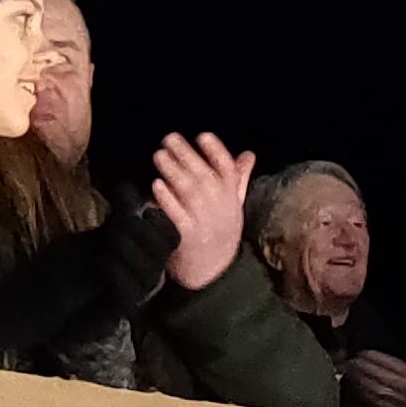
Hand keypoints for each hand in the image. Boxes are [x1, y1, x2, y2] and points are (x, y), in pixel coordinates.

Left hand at [148, 132, 257, 291]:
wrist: (213, 270)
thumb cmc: (221, 230)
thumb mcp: (234, 204)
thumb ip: (239, 178)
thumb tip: (249, 154)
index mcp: (231, 196)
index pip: (227, 170)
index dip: (216, 151)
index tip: (202, 136)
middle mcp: (220, 207)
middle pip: (204, 176)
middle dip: (186, 155)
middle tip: (168, 138)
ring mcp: (203, 222)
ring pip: (189, 192)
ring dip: (173, 171)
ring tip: (159, 155)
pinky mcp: (187, 237)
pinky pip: (176, 215)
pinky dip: (167, 199)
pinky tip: (156, 185)